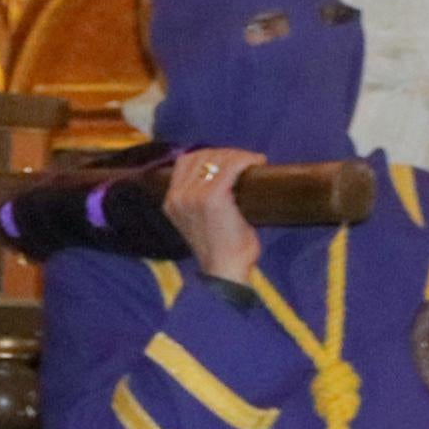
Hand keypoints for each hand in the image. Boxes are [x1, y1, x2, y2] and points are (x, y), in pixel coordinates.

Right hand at [165, 147, 265, 286]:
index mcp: (171, 202)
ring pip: (216, 158)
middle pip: (200, 156)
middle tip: (246, 161)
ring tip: (252, 162)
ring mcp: (193, 196)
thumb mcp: (199, 223)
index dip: (209, 156)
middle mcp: (178, 196)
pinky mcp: (213, 197)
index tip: (230, 160)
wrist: (224, 274)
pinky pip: (230, 168)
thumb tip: (226, 179)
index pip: (184, 162)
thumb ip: (201, 201)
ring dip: (237, 155)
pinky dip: (245, 161)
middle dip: (226, 154)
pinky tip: (257, 163)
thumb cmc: (221, 252)